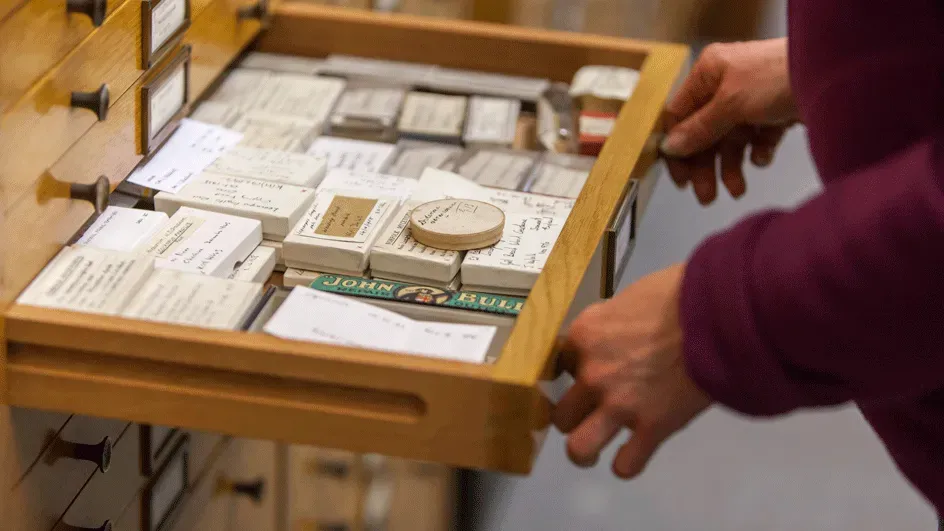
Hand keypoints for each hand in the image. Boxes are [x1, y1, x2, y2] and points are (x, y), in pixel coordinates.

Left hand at [553, 264, 711, 477]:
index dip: (574, 372)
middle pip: (561, 413)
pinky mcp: (653, 428)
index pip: (558, 366)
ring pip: (579, 448)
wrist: (720, 313)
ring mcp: (620, 404)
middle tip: (590, 412)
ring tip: (593, 450)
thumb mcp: (628, 298)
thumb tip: (611, 337)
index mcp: (585, 336)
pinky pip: (626, 465)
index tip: (585, 375)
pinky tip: (632, 455)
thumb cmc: (679, 294)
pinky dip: (627, 464)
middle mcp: (593, 374)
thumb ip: (609, 324)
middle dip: (573, 416)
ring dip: (584, 451)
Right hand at [662, 38, 797, 204]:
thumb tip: (670, 147)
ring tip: (738, 190)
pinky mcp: (776, 112)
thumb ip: (699, 128)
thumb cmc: (779, 77)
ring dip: (731, 166)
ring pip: (731, 140)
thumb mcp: (730, 104)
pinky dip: (759, 152)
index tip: (681, 179)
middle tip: (707, 196)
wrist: (837, 74)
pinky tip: (764, 157)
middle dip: (706, 165)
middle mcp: (727, 84)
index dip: (677, 149)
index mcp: (708, 73)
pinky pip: (758, 139)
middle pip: (705, 132)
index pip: (680, 115)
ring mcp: (752, 99)